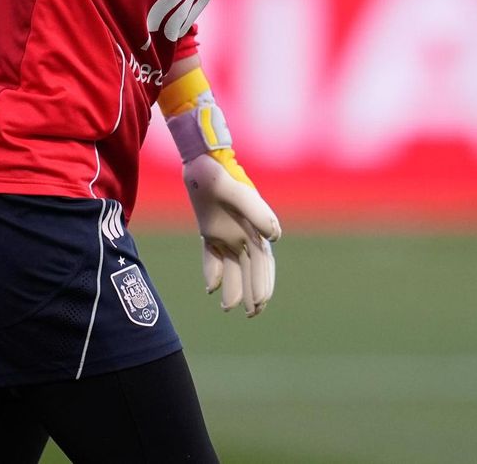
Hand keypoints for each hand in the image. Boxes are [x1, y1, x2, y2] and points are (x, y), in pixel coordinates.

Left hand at [182, 152, 281, 317]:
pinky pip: (214, 257)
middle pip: (251, 269)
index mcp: (256, 227)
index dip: (263, 282)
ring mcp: (227, 233)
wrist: (201, 162)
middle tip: (252, 314)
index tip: (260, 302)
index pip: (263, 262)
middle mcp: (244, 233)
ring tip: (228, 309)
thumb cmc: (220, 176)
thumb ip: (257, 213)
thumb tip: (275, 237)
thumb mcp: (237, 193)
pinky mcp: (210, 231)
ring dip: (234, 288)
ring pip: (234, 268)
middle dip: (253, 292)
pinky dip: (214, 273)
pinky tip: (210, 289)